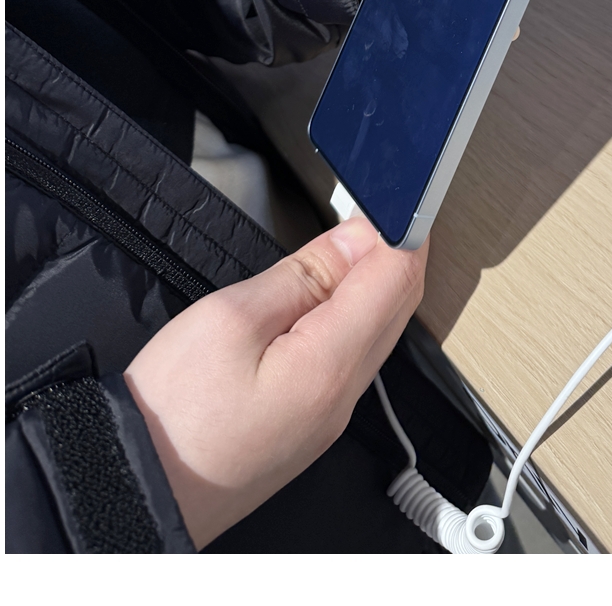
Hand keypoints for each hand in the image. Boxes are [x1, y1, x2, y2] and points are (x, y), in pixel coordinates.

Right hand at [125, 217, 425, 548]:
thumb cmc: (169, 415)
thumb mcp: (231, 318)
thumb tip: (357, 239)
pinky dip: (358, 316)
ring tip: (359, 239)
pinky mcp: (309, 425)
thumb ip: (303, 276)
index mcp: (330, 365)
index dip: (403, 228)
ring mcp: (329, 416)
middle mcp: (343, 396)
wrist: (132, 493)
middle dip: (400, 251)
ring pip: (380, 334)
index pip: (397, 279)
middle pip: (398, 307)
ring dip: (381, 283)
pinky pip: (353, 359)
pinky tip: (336, 295)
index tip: (395, 194)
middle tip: (382, 206)